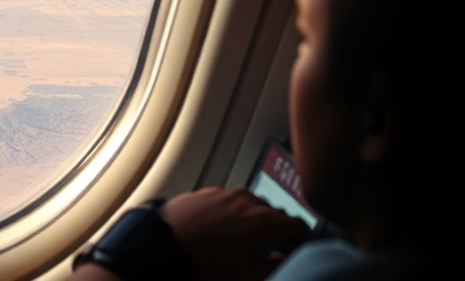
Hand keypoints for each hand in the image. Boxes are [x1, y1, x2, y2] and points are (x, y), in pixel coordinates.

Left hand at [158, 186, 310, 280]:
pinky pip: (229, 199)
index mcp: (265, 221)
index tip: (299, 245)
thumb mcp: (245, 275)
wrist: (162, 246)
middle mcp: (249, 201)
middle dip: (277, 228)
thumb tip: (286, 259)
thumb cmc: (203, 263)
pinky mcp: (206, 191)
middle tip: (271, 246)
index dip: (301, 237)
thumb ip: (273, 267)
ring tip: (243, 237)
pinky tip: (221, 226)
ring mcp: (226, 193)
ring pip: (251, 203)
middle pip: (275, 212)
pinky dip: (232, 210)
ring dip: (254, 217)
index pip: (298, 224)